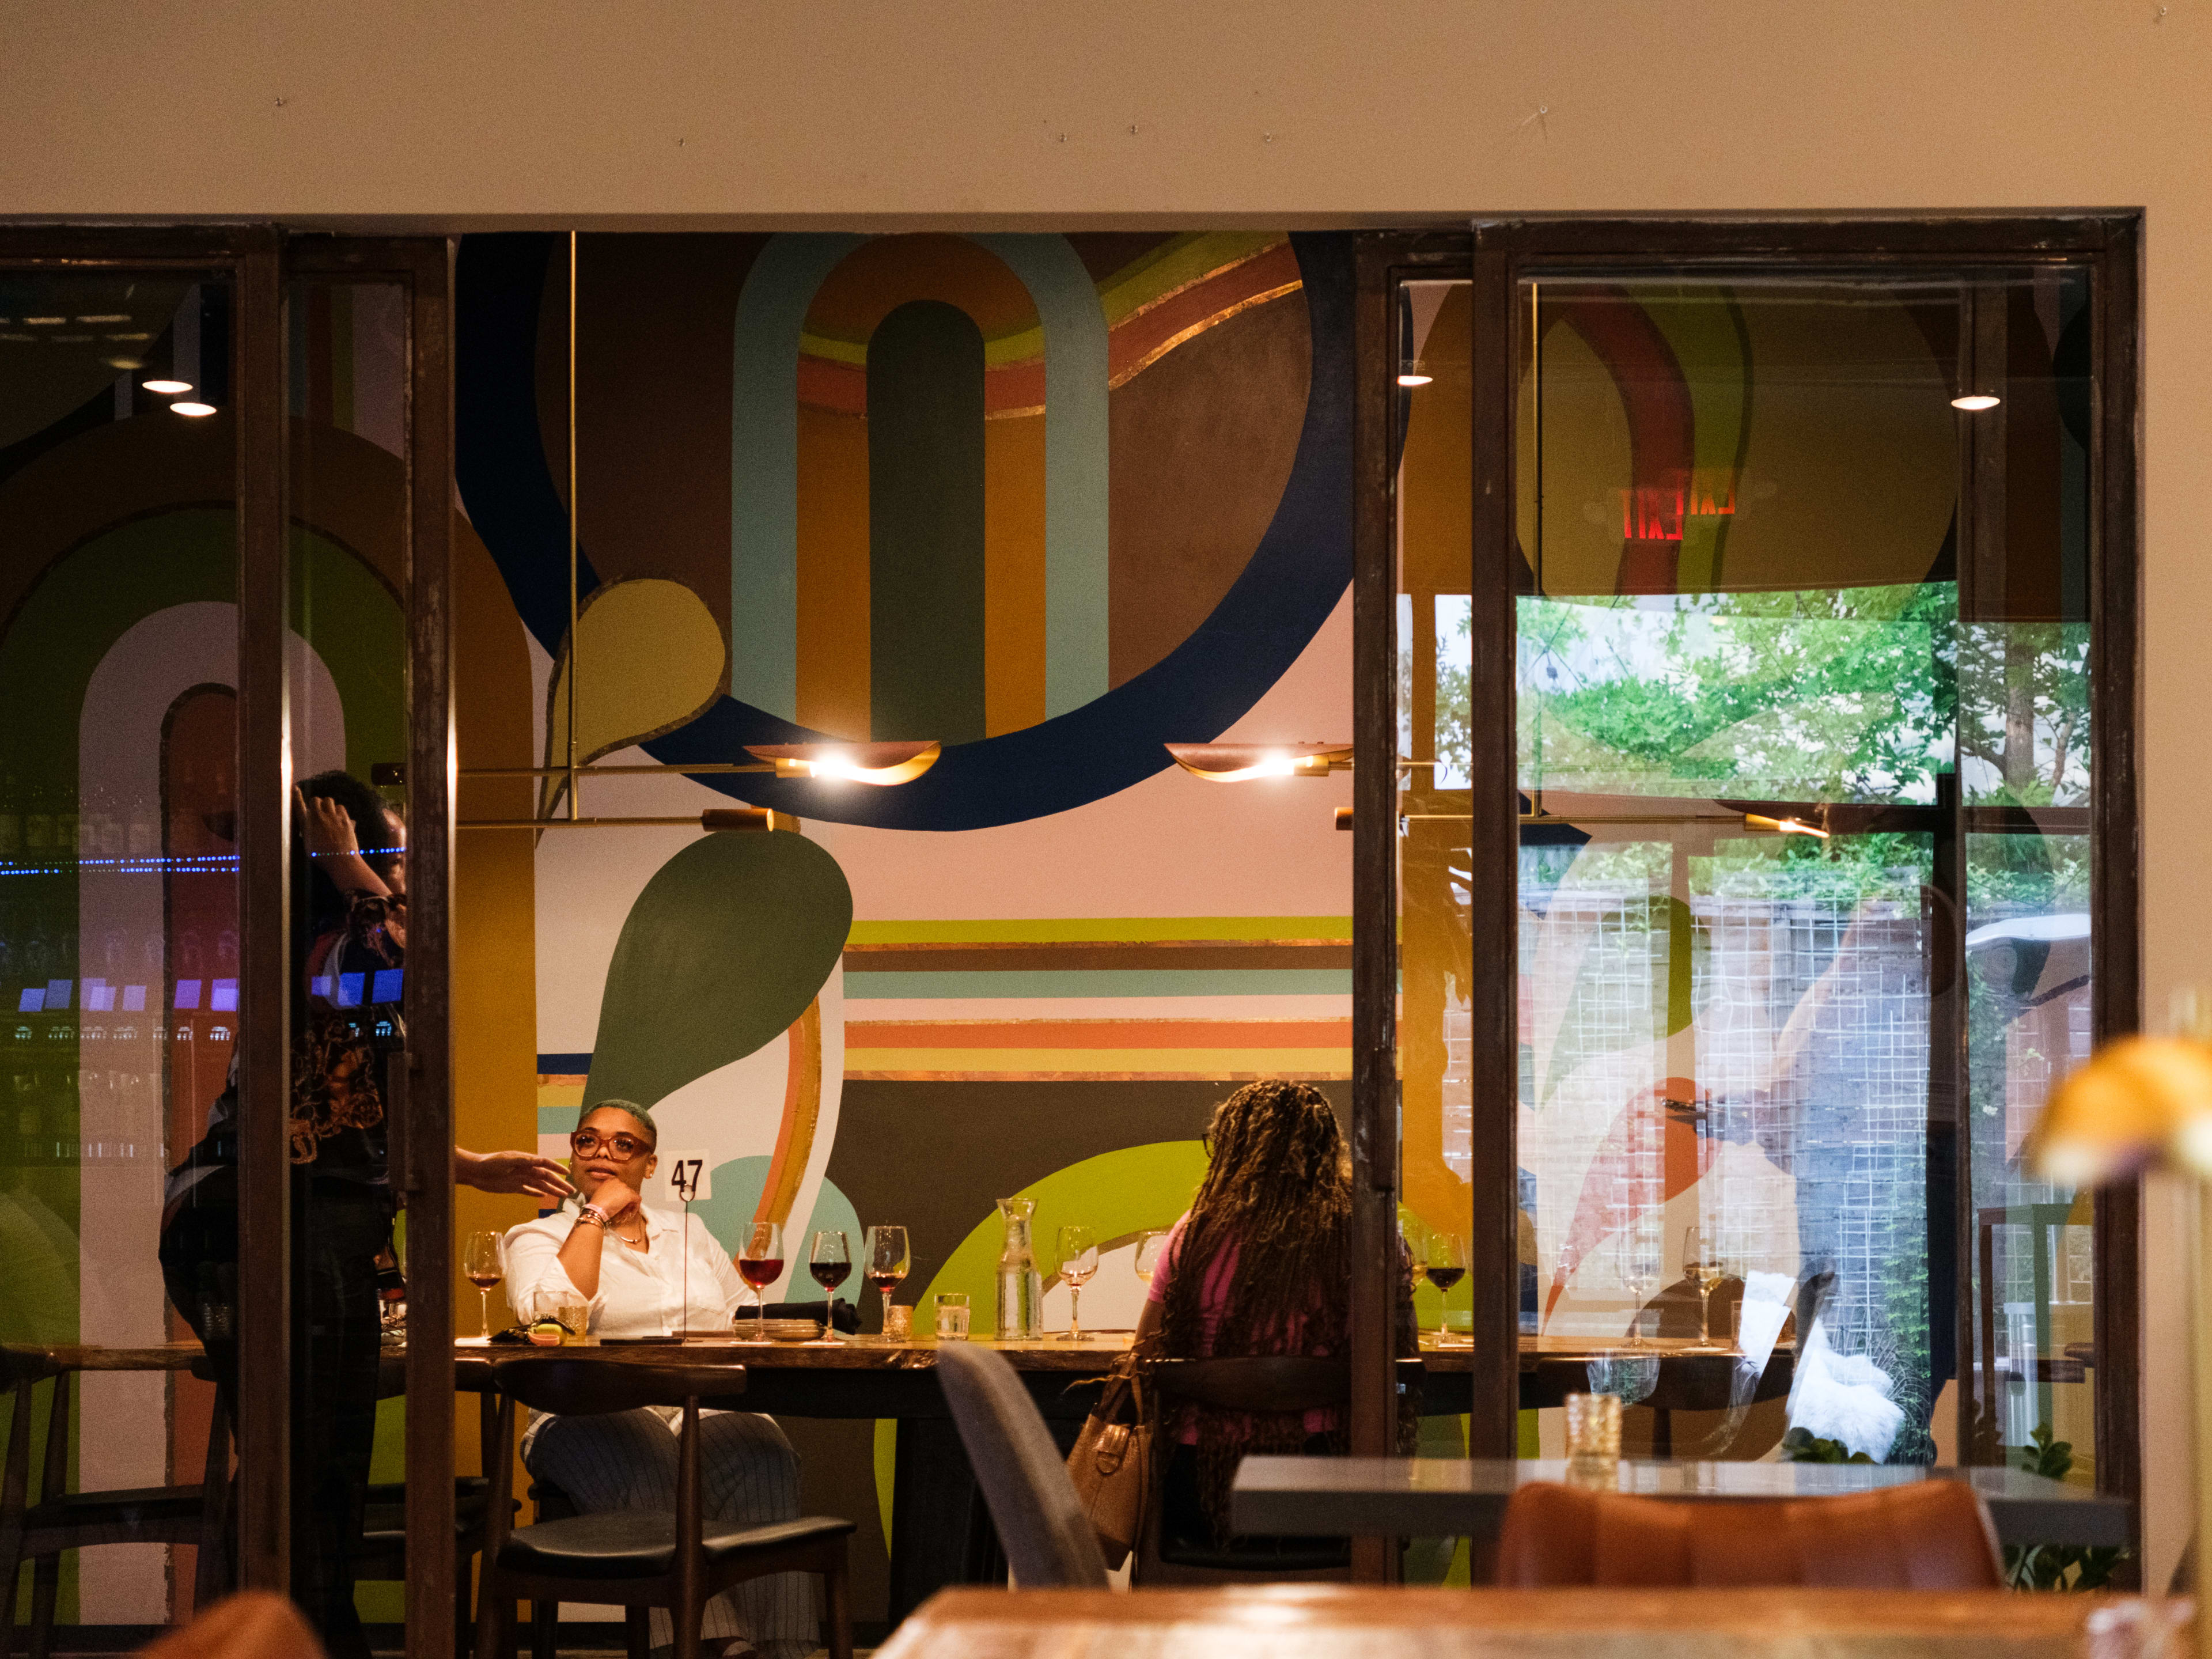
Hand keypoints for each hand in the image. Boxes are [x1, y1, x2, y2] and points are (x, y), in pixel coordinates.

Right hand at [297, 786, 359, 858]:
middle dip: (316, 803)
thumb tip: (311, 827)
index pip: (299, 806)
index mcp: (306, 825)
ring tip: (330, 813)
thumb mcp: (309, 845)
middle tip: (319, 811)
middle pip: (316, 799)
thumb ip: (309, 832)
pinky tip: (340, 817)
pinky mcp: (345, 818)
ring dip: (328, 805)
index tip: (295, 788)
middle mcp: (318, 817)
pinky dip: (339, 810)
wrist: (341, 861)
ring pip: (329, 800)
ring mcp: (332, 816)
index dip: (296, 796)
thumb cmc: (322, 857)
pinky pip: (341, 807)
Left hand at [458, 1149, 573, 1199]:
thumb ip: (523, 1160)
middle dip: (560, 1184)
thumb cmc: (490, 1163)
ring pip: (541, 1185)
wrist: (475, 1172)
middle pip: (547, 1177)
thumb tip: (539, 1160)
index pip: (546, 1164)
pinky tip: (544, 1196)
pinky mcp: (514, 1187)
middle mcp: (526, 1169)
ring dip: (552, 1190)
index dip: (557, 1168)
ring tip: (564, 1196)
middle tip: (572, 1191)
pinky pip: (529, 1191)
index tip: (568, 1174)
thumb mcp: (507, 1159)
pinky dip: (537, 1193)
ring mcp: (521, 1179)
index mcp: (526, 1160)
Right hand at [589, 1177, 642, 1222]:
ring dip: (629, 1206)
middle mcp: (618, 1181)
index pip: (620, 1188)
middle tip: (623, 1211)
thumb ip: (609, 1194)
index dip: (621, 1198)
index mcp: (610, 1180)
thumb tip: (616, 1199)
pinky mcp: (629, 1194)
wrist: (596, 1210)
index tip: (619, 1205)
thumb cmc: (596, 1205)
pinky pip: (637, 1200)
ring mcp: (624, 1187)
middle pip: (626, 1192)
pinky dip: (635, 1207)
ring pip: (632, 1196)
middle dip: (625, 1202)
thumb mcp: (601, 1195)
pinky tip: (630, 1214)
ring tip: (624, 1214)